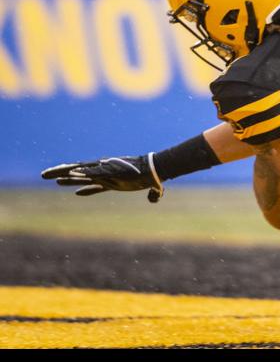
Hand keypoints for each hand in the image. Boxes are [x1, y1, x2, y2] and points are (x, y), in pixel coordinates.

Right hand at [41, 155, 164, 202]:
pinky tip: (77, 193)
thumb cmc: (137, 171)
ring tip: (56, 182)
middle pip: (75, 172)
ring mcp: (106, 177)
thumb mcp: (117, 171)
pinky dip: (87, 191)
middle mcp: (100, 171)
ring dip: (70, 181)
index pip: (75, 169)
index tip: (49, 174)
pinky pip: (97, 188)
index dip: (62, 171)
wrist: (154, 170)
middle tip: (43, 175)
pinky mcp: (114, 184)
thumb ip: (99, 172)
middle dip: (60, 174)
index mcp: (99, 168)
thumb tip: (80, 171)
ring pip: (84, 180)